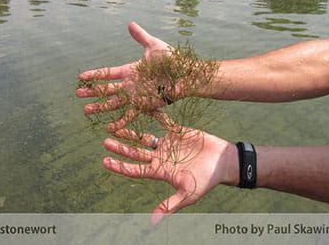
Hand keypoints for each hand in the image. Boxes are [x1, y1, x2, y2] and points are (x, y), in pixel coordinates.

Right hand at [76, 22, 174, 131]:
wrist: (185, 75)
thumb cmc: (172, 60)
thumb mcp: (153, 46)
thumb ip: (140, 37)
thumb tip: (130, 24)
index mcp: (131, 70)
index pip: (108, 73)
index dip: (95, 75)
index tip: (81, 77)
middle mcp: (131, 85)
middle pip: (107, 89)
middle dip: (92, 92)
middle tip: (78, 94)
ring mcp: (136, 96)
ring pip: (113, 103)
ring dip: (100, 107)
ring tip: (86, 110)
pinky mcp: (144, 106)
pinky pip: (129, 115)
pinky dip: (120, 122)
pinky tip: (109, 128)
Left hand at [102, 112, 237, 224]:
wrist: (223, 163)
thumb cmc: (206, 180)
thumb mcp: (187, 194)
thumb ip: (170, 205)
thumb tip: (152, 221)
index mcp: (160, 171)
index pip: (135, 169)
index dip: (120, 166)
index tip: (105, 161)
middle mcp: (160, 157)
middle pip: (136, 152)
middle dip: (121, 147)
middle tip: (105, 141)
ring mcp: (168, 144)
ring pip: (145, 137)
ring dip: (131, 133)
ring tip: (116, 126)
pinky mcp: (177, 132)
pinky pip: (163, 122)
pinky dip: (154, 115)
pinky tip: (141, 107)